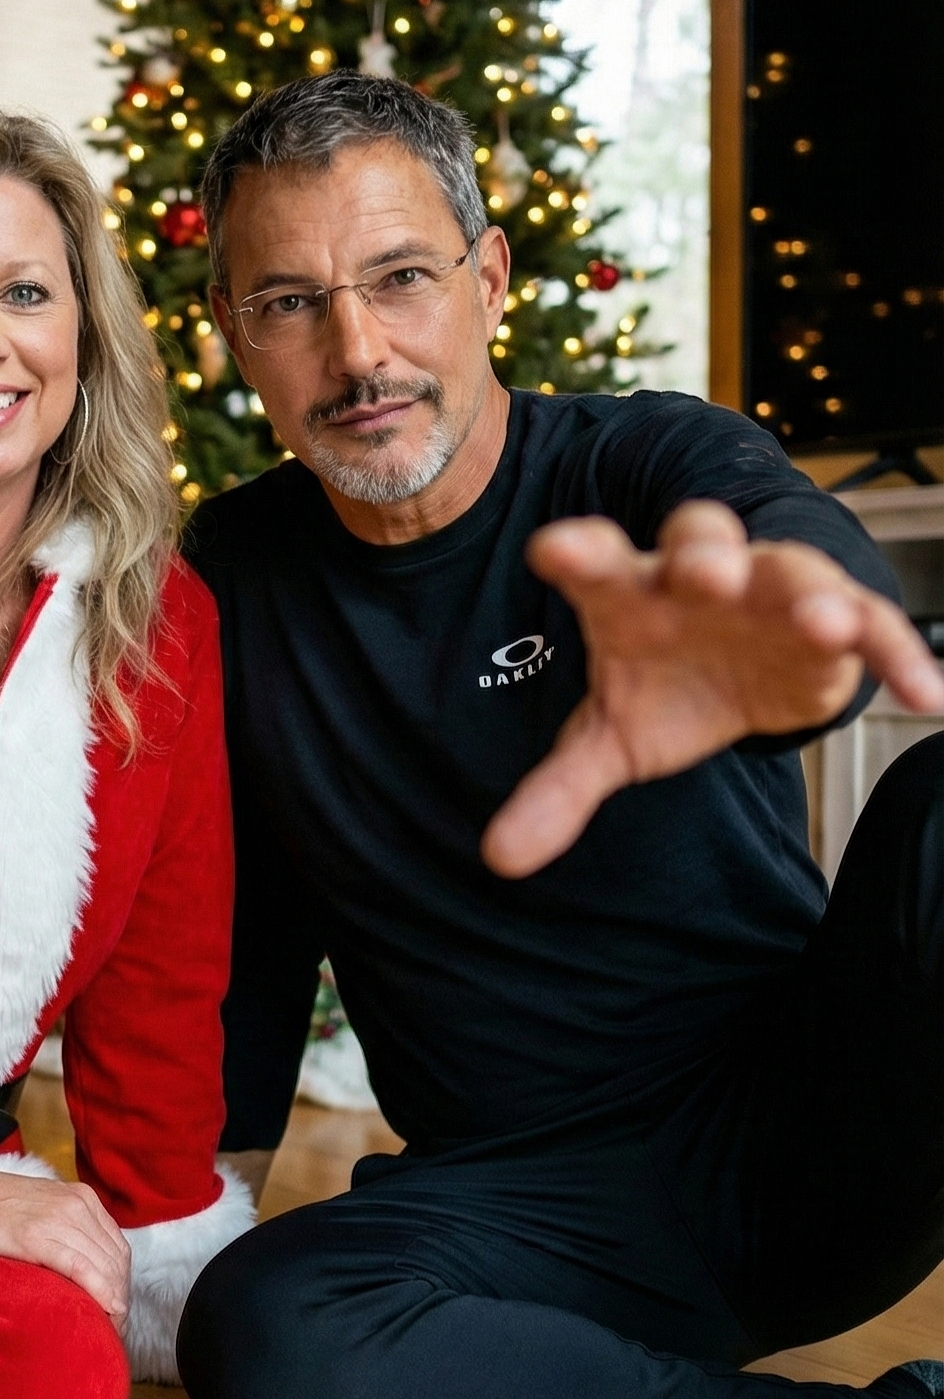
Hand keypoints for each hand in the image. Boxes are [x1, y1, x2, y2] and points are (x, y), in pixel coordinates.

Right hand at [0, 1166, 130, 1325]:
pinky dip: (98, 1290)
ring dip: (113, 1301)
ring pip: (103, 1265)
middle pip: (116, 1260)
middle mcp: (77, 1205)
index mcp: (81, 1198)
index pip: (118, 1248)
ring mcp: (58, 1218)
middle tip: (115, 1329)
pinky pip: (79, 1266)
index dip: (122, 1283)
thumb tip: (84, 1271)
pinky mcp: (35, 1235)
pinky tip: (106, 1309)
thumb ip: (66, 1231)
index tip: (117, 1311)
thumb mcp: (42, 1211)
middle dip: (121, 1297)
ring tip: (109, 1329)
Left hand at [483, 499, 943, 879]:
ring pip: (791, 572)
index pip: (596, 560)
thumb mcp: (609, 736)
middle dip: (704, 554)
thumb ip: (558, 789)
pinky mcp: (830, 624)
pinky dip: (899, 657)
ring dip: (810, 594)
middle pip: (699, 541)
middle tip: (705, 573)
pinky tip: (927, 696)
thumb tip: (498, 857)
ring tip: (824, 623)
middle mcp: (699, 575)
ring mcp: (769, 589)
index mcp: (628, 590)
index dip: (576, 553)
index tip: (552, 551)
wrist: (730, 663)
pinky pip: (871, 626)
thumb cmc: (664, 680)